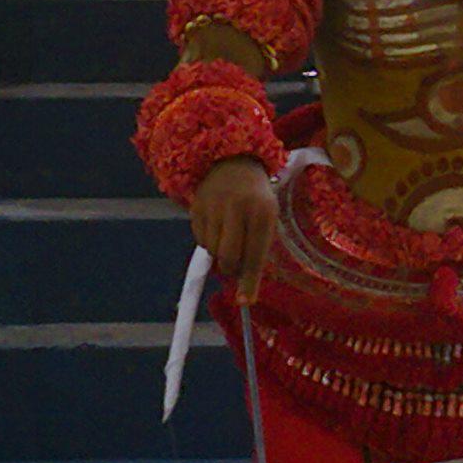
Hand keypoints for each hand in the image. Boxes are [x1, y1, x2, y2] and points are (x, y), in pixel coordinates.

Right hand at [189, 155, 277, 303]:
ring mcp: (214, 206)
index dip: (250, 281)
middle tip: (234, 265)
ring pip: (212, 251)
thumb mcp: (266, 217)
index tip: (245, 302)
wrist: (233, 161)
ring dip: (219, 253)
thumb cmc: (256, 197)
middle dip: (231, 269)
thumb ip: (258, 250)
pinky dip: (208, 241)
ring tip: (229, 235)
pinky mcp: (196, 206)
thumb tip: (244, 292)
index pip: (255, 255)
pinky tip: (217, 224)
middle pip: (229, 258)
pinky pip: (200, 240)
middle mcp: (238, 208)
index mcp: (263, 212)